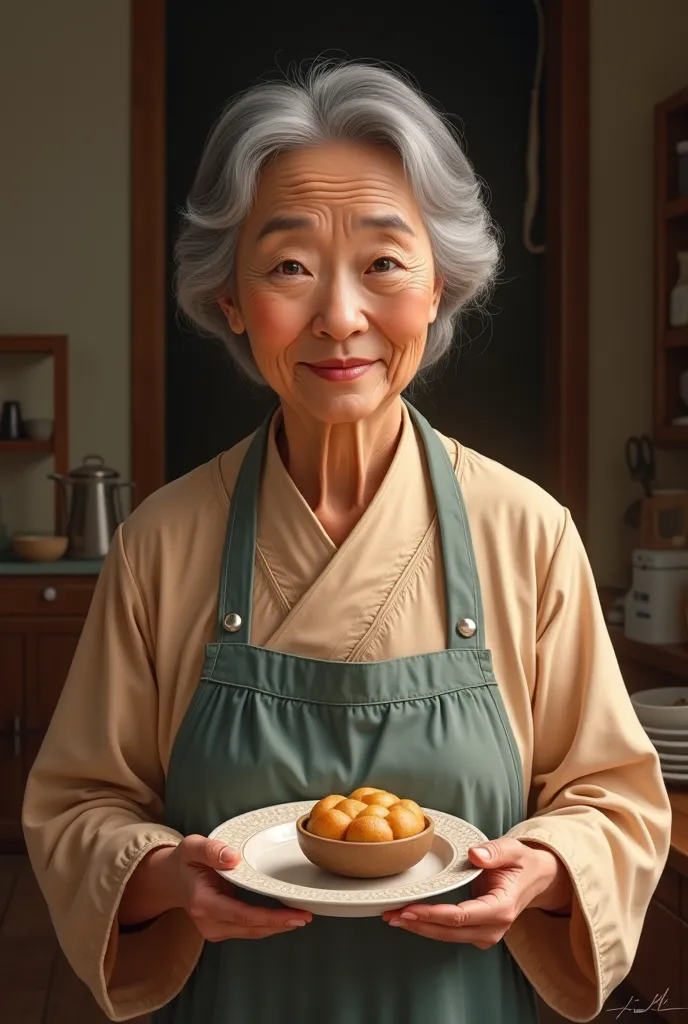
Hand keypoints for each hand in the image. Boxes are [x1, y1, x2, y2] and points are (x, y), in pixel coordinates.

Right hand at [119, 835, 311, 939]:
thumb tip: (233, 858)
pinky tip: (283, 916)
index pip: (243, 915)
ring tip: (301, 916)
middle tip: (307, 915)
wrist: (170, 879)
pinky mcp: (220, 929)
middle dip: (280, 924)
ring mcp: (213, 929)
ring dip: (276, 926)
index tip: (295, 914)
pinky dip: (266, 924)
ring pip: (252, 932)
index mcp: (202, 902)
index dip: (271, 917)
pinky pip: (247, 929)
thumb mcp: (193, 846)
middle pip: (251, 928)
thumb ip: (212, 850)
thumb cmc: (185, 860)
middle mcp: (208, 922)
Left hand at [381, 837, 571, 946]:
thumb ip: (494, 851)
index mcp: (502, 907)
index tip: (409, 909)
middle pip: (449, 931)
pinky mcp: (478, 933)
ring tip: (392, 916)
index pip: (461, 916)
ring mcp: (486, 934)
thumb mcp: (512, 849)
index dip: (433, 915)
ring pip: (447, 936)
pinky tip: (409, 916)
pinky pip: (450, 933)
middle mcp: (494, 927)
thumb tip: (474, 854)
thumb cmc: (521, 863)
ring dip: (419, 927)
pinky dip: (429, 926)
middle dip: (417, 924)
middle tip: (390, 914)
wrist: (536, 879)